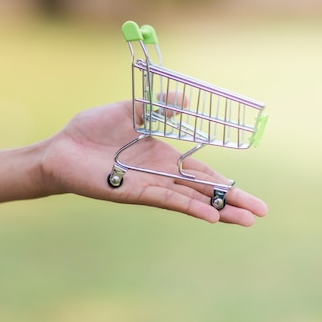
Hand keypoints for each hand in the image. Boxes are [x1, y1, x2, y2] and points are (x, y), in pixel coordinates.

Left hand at [40, 101, 267, 225]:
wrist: (61, 147)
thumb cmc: (92, 130)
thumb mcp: (129, 110)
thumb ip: (157, 108)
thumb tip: (184, 100)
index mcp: (163, 157)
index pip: (201, 173)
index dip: (226, 183)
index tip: (250, 195)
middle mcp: (160, 175)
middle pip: (202, 190)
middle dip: (232, 202)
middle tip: (260, 214)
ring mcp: (148, 185)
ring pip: (190, 199)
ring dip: (217, 209)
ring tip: (245, 220)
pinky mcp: (132, 191)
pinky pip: (166, 198)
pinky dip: (189, 206)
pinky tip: (210, 214)